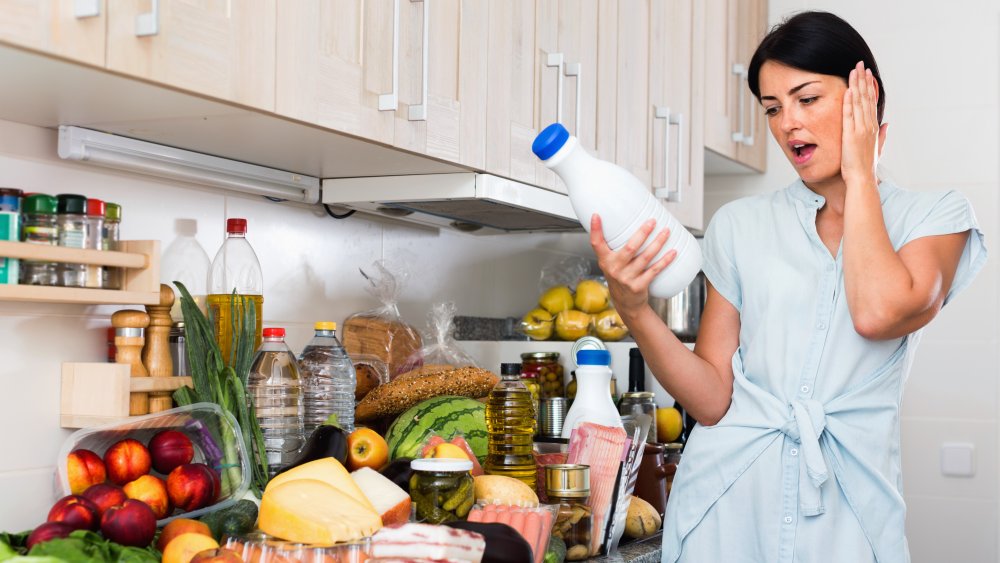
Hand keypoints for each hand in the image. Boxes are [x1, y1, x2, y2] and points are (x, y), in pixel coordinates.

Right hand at [589, 214, 676, 318]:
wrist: (626, 303)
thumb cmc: (620, 278)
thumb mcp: (611, 264)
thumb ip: (614, 248)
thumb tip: (629, 224)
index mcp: (605, 261)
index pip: (596, 244)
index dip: (595, 229)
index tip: (597, 215)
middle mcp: (614, 269)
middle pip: (629, 248)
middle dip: (642, 233)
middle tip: (652, 221)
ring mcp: (626, 278)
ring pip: (645, 257)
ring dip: (657, 243)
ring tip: (666, 232)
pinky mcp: (639, 286)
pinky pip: (654, 270)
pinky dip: (665, 260)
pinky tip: (673, 252)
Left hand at [841, 61, 887, 185]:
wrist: (862, 178)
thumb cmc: (866, 166)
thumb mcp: (876, 148)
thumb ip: (882, 135)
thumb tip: (887, 124)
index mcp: (873, 127)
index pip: (871, 102)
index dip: (869, 87)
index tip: (868, 74)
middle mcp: (869, 125)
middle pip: (866, 98)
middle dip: (863, 80)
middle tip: (860, 65)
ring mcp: (861, 129)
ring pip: (859, 102)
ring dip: (857, 85)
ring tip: (854, 70)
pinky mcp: (851, 135)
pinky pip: (850, 115)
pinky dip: (850, 102)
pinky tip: (849, 89)